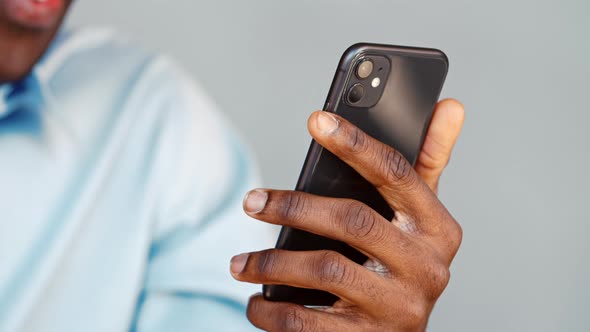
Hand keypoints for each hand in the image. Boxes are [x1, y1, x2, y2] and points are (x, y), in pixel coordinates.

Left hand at [231, 99, 464, 330]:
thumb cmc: (401, 265)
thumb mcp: (418, 218)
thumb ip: (428, 164)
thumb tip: (450, 105)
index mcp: (438, 229)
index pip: (396, 174)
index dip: (356, 144)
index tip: (316, 120)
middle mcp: (426, 268)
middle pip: (353, 220)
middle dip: (294, 207)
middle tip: (252, 201)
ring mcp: (399, 307)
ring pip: (326, 269)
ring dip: (272, 262)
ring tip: (240, 261)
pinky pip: (308, 322)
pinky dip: (272, 310)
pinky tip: (256, 300)